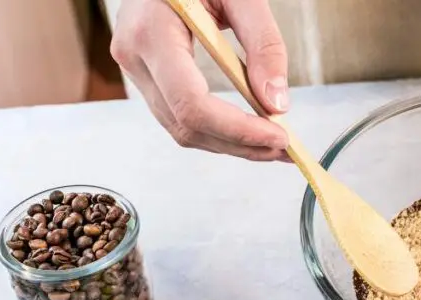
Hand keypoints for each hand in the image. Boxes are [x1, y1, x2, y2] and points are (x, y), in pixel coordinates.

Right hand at [111, 0, 290, 160]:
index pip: (192, 104)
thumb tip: (277, 103)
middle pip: (188, 125)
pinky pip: (180, 117)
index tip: (279, 136)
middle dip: (241, 144)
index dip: (238, 129)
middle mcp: (135, 55)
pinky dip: (218, 131)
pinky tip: (249, 131)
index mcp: (151, 31)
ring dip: (232, 144)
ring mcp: (136, 69)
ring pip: (183, 129)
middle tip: (285, 148)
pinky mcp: (146, 76)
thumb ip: (263, 44)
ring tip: (273, 144)